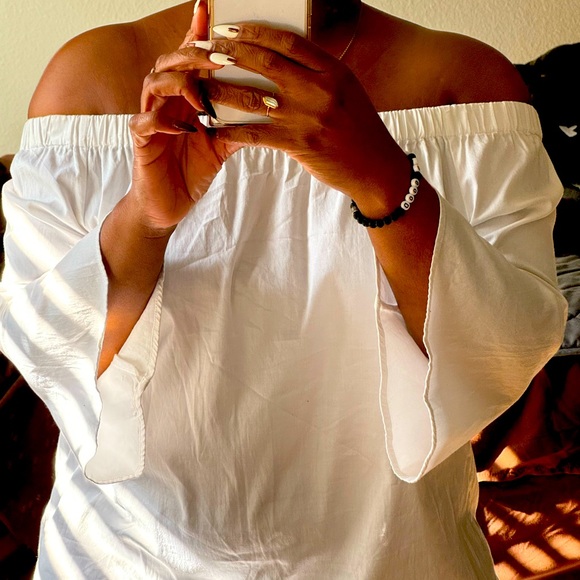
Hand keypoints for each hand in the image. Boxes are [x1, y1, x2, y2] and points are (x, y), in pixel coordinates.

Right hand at [127, 1, 241, 232]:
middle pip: (171, 62)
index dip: (197, 33)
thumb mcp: (222, 144)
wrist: (168, 204)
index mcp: (184, 97)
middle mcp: (165, 101)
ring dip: (180, 84)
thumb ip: (238, 124)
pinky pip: (145, 122)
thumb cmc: (193, 169)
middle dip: (193, 55)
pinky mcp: (141, 142)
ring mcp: (150, 118)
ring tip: (202, 95)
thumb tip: (269, 108)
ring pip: (154, 83)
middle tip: (218, 57)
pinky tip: (186, 126)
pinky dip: (163, 120)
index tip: (211, 10)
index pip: (190, 59)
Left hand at [201, 24, 407, 210]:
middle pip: (264, 61)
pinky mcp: (298, 144)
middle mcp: (318, 88)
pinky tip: (212, 127)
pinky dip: (229, 130)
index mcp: (332, 70)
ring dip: (221, 90)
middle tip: (205, 50)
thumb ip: (318, 75)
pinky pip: (254, 133)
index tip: (229, 28)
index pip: (287, 41)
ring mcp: (307, 117)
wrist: (375, 168)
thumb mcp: (346, 91)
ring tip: (199, 87)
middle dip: (229, 53)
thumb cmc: (360, 130)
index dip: (253, 31)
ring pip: (253, 96)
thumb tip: (283, 61)